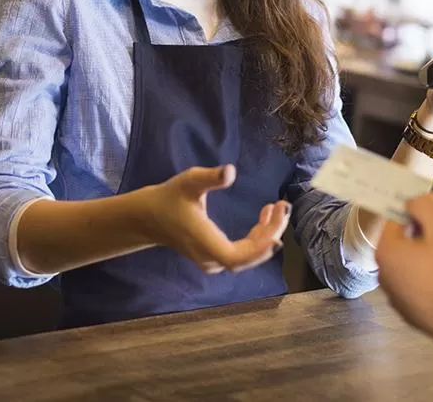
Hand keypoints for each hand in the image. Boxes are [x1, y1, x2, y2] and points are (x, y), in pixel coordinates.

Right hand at [137, 165, 289, 273]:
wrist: (149, 217)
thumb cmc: (170, 197)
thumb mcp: (189, 181)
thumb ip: (210, 177)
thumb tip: (230, 171)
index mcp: (205, 243)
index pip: (237, 257)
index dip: (260, 249)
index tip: (277, 229)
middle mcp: (210, 258)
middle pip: (248, 257)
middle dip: (271, 233)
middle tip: (283, 206)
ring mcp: (213, 260)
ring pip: (248, 256)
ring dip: (267, 234)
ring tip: (277, 208)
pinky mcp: (215, 256)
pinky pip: (243, 253)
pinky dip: (258, 237)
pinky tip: (264, 217)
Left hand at [375, 191, 432, 347]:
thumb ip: (424, 204)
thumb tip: (414, 198)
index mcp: (386, 251)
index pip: (400, 213)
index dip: (425, 200)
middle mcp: (386, 273)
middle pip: (412, 233)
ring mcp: (401, 293)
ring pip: (421, 254)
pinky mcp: (416, 308)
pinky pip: (426, 275)